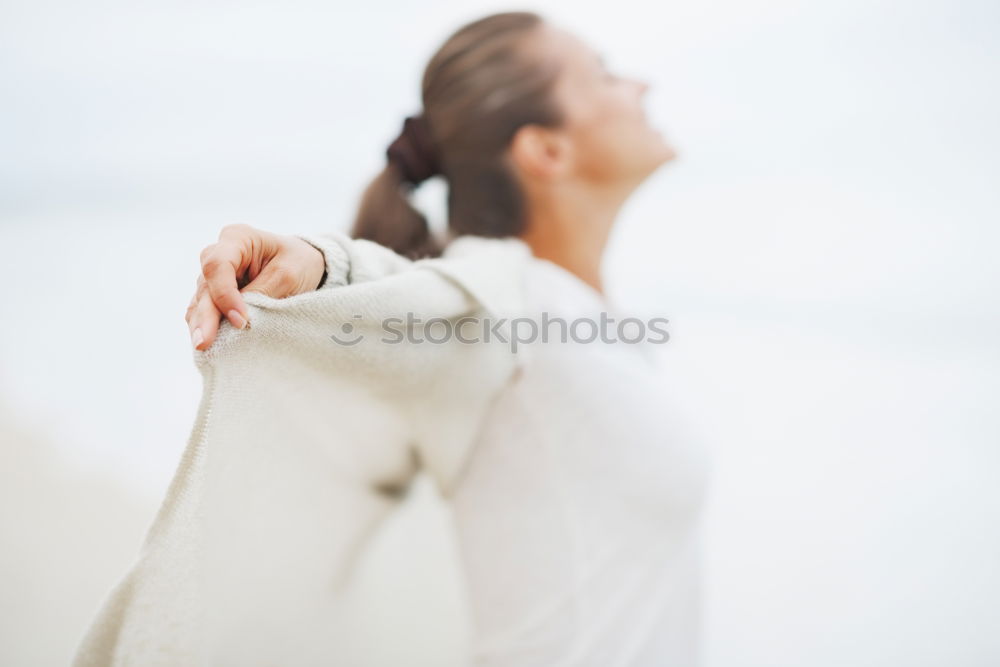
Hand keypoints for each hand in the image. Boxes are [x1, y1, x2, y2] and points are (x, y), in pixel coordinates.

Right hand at [186, 224, 325, 349]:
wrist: (305, 265)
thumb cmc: (299, 262)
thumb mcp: (288, 274)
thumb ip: (262, 292)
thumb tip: (236, 319)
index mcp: (237, 238)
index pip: (218, 265)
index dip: (225, 295)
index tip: (241, 321)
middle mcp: (220, 254)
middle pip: (205, 286)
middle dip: (205, 316)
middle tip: (205, 342)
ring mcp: (215, 276)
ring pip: (200, 301)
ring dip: (201, 325)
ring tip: (203, 347)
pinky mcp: (216, 295)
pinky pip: (204, 312)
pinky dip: (206, 327)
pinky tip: (209, 346)